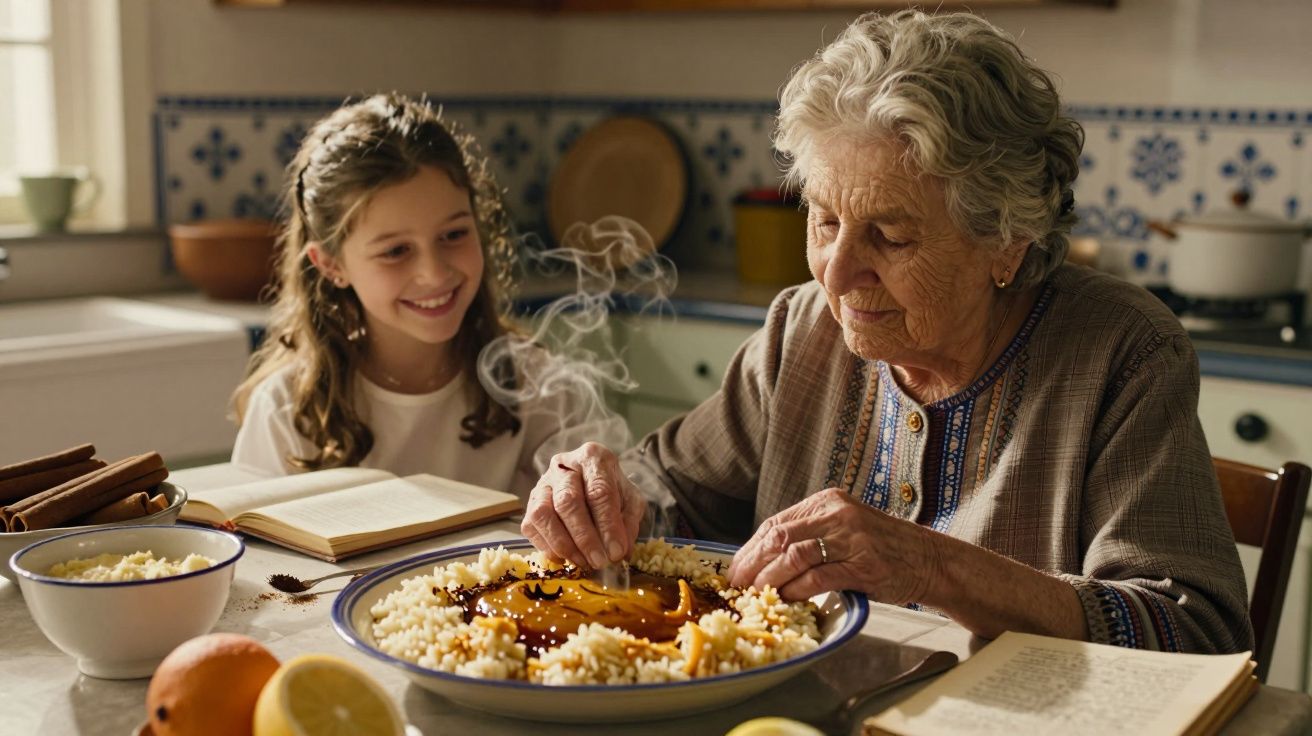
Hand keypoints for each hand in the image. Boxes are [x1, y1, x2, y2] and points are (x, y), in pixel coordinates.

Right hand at [520, 442, 645, 568]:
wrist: (590, 480)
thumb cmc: (612, 489)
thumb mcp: (630, 500)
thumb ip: (628, 523)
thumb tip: (621, 551)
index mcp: (593, 458)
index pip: (599, 491)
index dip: (608, 525)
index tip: (616, 552)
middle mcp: (563, 466)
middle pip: (568, 501)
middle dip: (585, 537)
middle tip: (599, 561)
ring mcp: (542, 484)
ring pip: (543, 514)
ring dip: (564, 544)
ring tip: (583, 562)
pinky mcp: (529, 503)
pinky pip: (531, 527)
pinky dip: (548, 548)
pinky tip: (567, 558)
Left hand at [728, 488, 938, 602]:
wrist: (930, 559)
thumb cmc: (883, 548)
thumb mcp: (844, 529)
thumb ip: (810, 536)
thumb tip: (764, 561)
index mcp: (827, 501)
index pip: (776, 523)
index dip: (750, 549)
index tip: (735, 569)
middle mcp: (838, 514)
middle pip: (779, 536)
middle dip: (752, 564)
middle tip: (737, 586)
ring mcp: (852, 537)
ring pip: (795, 555)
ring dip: (770, 578)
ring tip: (757, 595)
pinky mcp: (864, 564)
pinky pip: (819, 577)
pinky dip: (798, 590)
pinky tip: (787, 599)